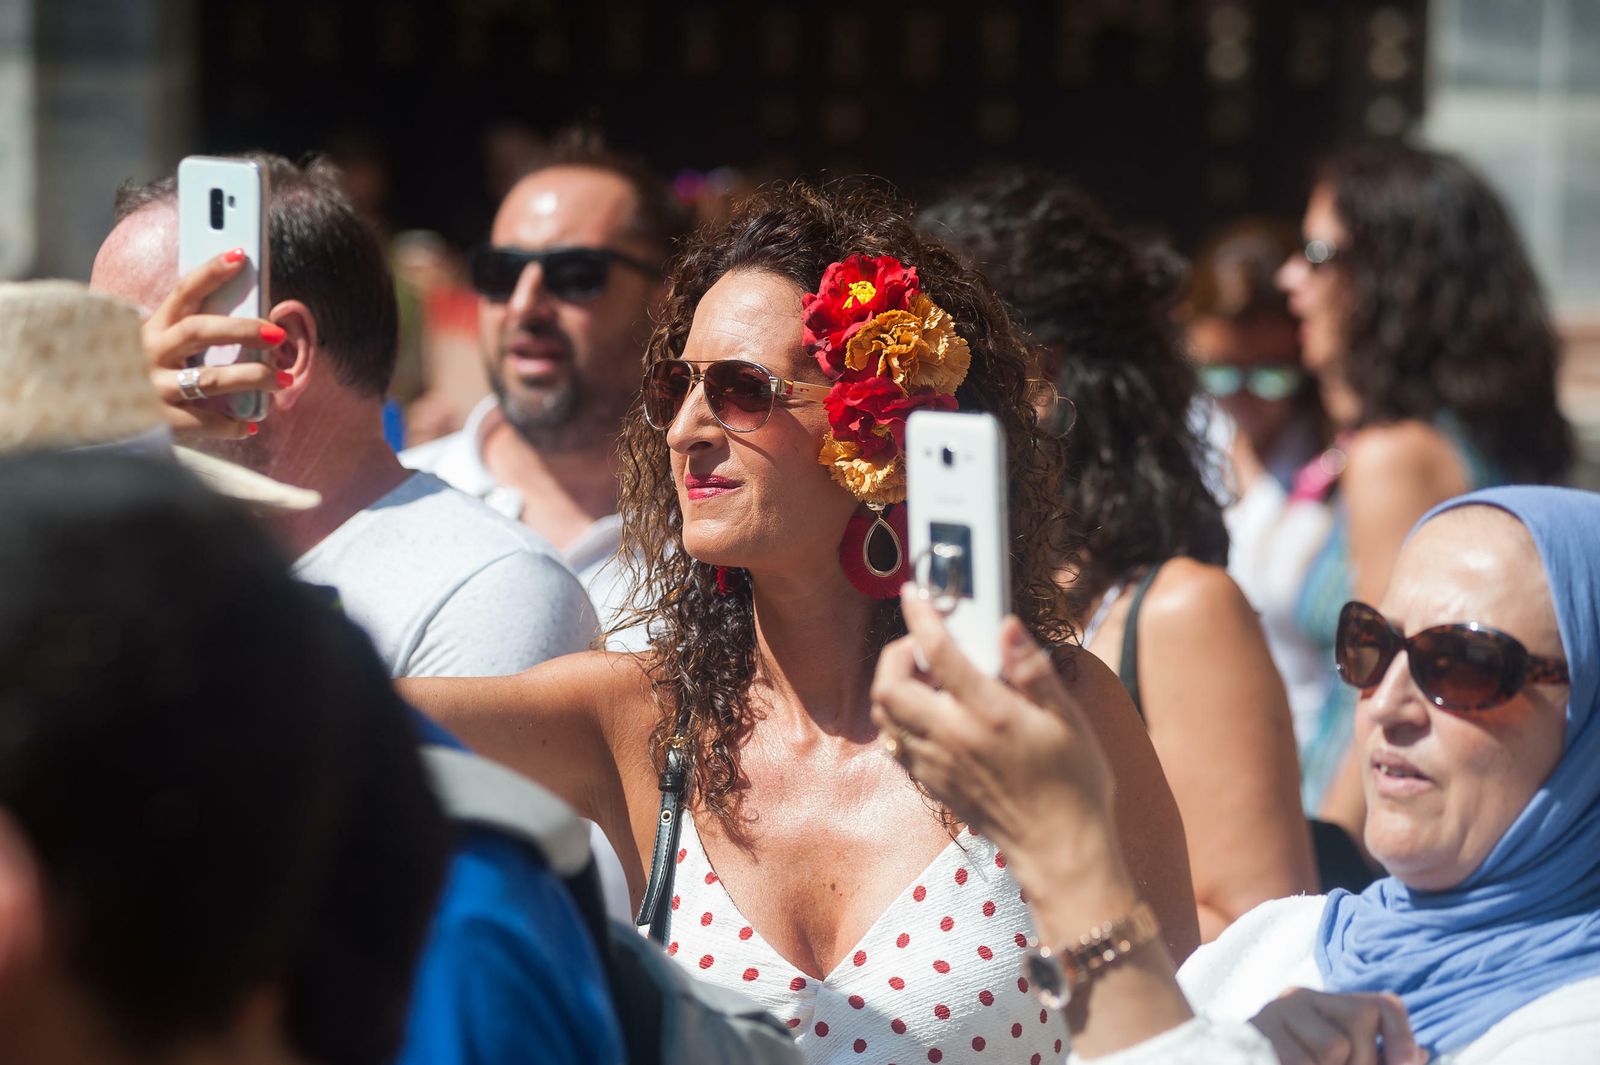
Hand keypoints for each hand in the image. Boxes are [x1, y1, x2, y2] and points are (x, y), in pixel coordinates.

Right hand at [141, 249, 289, 438]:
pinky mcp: (160, 421)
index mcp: (150, 328)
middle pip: (199, 331)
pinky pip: (205, 422)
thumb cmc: (139, 376)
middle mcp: (149, 353)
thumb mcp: (155, 347)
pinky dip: (232, 425)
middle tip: (277, 334)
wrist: (96, 416)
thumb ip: (186, 334)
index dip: (211, 272)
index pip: (182, 292)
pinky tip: (248, 425)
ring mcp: (153, 387)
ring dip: (252, 377)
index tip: (240, 256)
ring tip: (282, 379)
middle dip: (243, 329)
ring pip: (209, 379)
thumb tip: (247, 326)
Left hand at [869, 586, 1116, 873]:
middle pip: (889, 686)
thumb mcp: (1067, 719)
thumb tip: (1006, 626)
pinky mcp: (932, 785)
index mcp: (987, 715)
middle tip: (922, 646)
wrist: (1061, 850)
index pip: (938, 654)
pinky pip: (897, 745)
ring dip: (894, 688)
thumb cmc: (1074, 783)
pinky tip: (930, 716)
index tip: (916, 595)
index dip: (922, 617)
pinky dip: (900, 721)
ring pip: (885, 716)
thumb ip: (1032, 670)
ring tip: (926, 679)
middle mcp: (952, 739)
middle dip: (896, 655)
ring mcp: (936, 765)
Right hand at [1251, 988, 1422, 1064]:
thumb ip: (1377, 1060)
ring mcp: (1275, 1013)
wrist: (1232, 1062)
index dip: (1402, 1033)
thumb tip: (1421, 1054)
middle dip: (1366, 1062)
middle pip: (1360, 1019)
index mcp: (1327, 1007)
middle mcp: (1300, 999)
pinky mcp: (1258, 1032)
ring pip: (1335, 1046)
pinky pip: (1303, 1062)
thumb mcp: (1342, 1063)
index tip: (1410, 1062)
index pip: (1382, 1004)